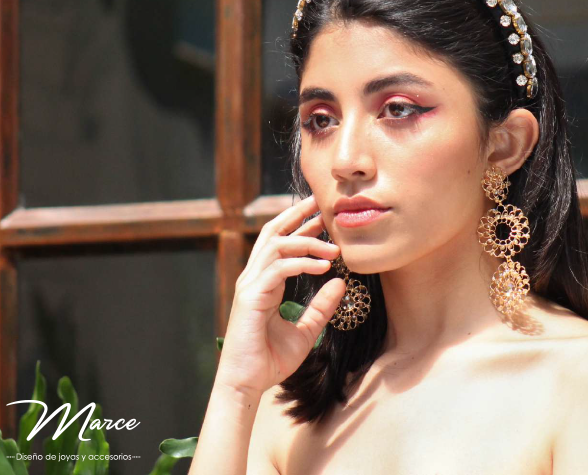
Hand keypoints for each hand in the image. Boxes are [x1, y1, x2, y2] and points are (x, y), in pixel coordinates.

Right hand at [215, 195, 345, 396]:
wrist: (247, 385)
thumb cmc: (270, 361)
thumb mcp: (306, 331)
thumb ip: (321, 307)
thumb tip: (341, 282)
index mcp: (263, 283)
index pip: (279, 242)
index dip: (299, 225)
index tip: (322, 215)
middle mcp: (253, 278)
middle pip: (273, 233)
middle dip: (297, 215)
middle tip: (322, 203)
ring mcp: (249, 285)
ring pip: (277, 245)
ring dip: (308, 242)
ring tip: (335, 249)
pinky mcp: (251, 296)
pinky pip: (278, 268)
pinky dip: (302, 262)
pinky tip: (323, 266)